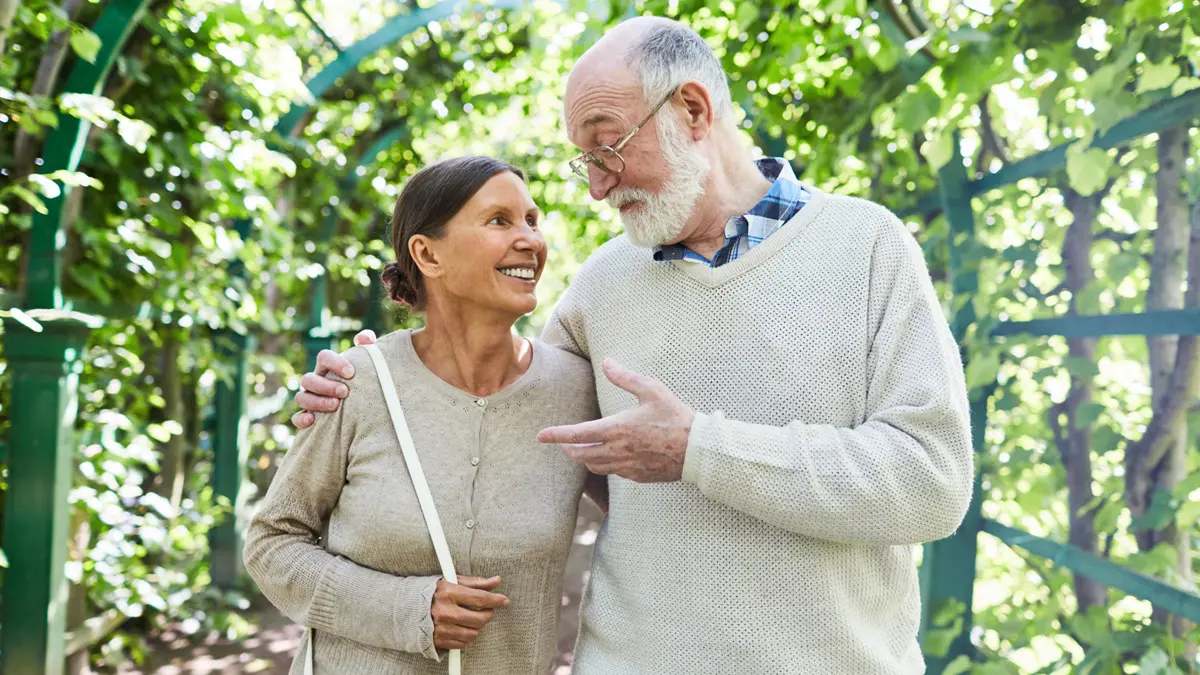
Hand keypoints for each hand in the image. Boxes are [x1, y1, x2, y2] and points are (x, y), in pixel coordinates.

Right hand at [290, 330, 377, 428]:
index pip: (323, 357)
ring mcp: (309, 399)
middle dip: (325, 385)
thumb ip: (368, 347)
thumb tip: (366, 339)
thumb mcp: (367, 363)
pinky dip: (301, 418)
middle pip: (308, 379)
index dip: (334, 363)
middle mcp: (315, 381)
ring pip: (301, 397)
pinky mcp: (307, 417)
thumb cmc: (363, 380)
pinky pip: (296, 418)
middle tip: (345, 392)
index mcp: (327, 367)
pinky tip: (312, 420)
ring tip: (335, 405)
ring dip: (316, 401)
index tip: (351, 373)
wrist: (363, 406)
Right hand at [431, 575, 509, 649]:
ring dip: (477, 626)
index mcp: (448, 593)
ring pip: (473, 633)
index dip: (496, 600)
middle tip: (486, 610)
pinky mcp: (439, 640)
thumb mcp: (453, 582)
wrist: (407, 609)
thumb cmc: (434, 593)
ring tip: (472, 618)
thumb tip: (496, 581)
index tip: (504, 600)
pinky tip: (462, 627)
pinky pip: (463, 643)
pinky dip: (467, 636)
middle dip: (488, 614)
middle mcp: (444, 612)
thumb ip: (476, 582)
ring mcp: (441, 628)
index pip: (480, 598)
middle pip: (479, 619)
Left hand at [537, 359, 693, 482]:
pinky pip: (613, 473)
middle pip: (580, 456)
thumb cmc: (676, 417)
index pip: (577, 434)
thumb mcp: (652, 390)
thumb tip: (607, 363)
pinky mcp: (638, 476)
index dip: (556, 435)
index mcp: (618, 429)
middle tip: (563, 443)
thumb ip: (626, 378)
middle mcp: (618, 451)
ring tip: (582, 449)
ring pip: (595, 466)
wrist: (697, 450)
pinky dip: (604, 465)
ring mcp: (627, 466)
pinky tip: (610, 457)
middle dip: (567, 449)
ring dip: (584, 458)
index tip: (541, 436)